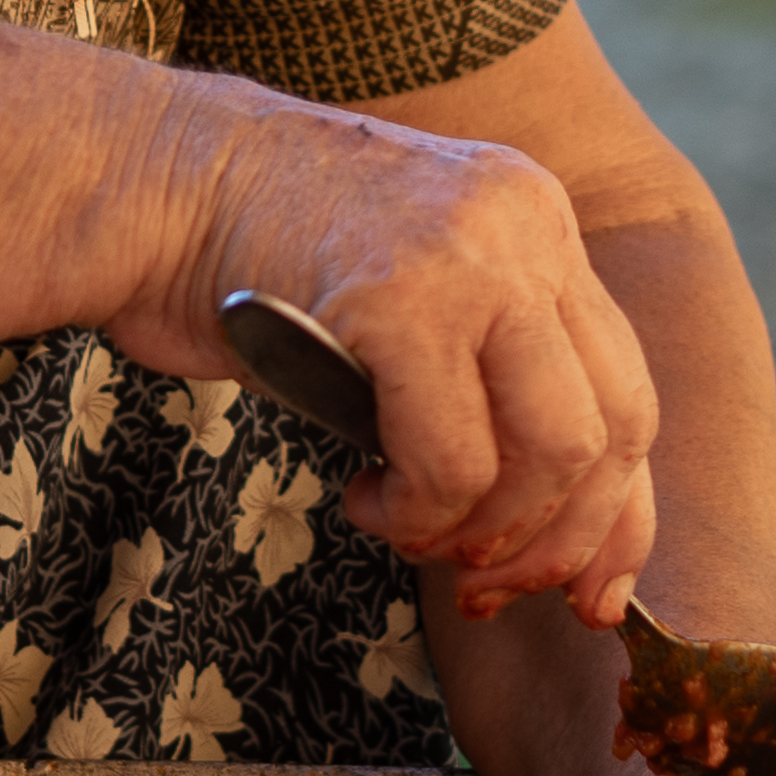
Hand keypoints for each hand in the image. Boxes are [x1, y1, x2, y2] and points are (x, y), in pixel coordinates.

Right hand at [129, 89, 660, 616]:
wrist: (148, 179)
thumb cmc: (253, 263)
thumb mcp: (405, 307)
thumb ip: (481, 383)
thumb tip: (543, 537)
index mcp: (538, 222)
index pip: (628, 390)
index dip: (619, 515)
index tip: (590, 596)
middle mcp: (526, 224)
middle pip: (610, 430)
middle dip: (554, 542)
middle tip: (483, 585)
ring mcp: (472, 253)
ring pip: (552, 451)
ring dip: (482, 530)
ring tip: (408, 529)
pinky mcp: (402, 295)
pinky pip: (451, 458)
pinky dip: (415, 510)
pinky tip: (363, 494)